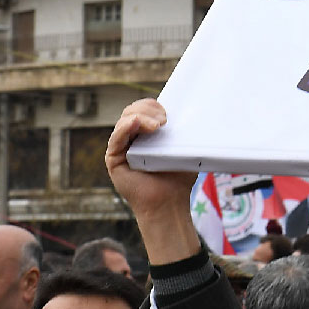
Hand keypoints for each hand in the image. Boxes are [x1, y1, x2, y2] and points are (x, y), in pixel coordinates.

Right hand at [106, 100, 199, 262]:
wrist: (169, 202)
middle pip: (133, 111)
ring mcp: (121, 147)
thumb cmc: (178, 177)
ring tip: (157, 126)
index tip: (169, 112)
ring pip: (125, 120)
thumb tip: (195, 111)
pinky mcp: (113, 159)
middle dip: (148, 109)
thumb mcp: (183, 148)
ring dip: (140, 117)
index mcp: (147, 133)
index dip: (154, 105)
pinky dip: (125, 127)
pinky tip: (135, 124)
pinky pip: (116, 138)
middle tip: (164, 119)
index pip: (145, 109)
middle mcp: (132, 138)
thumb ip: (183, 131)